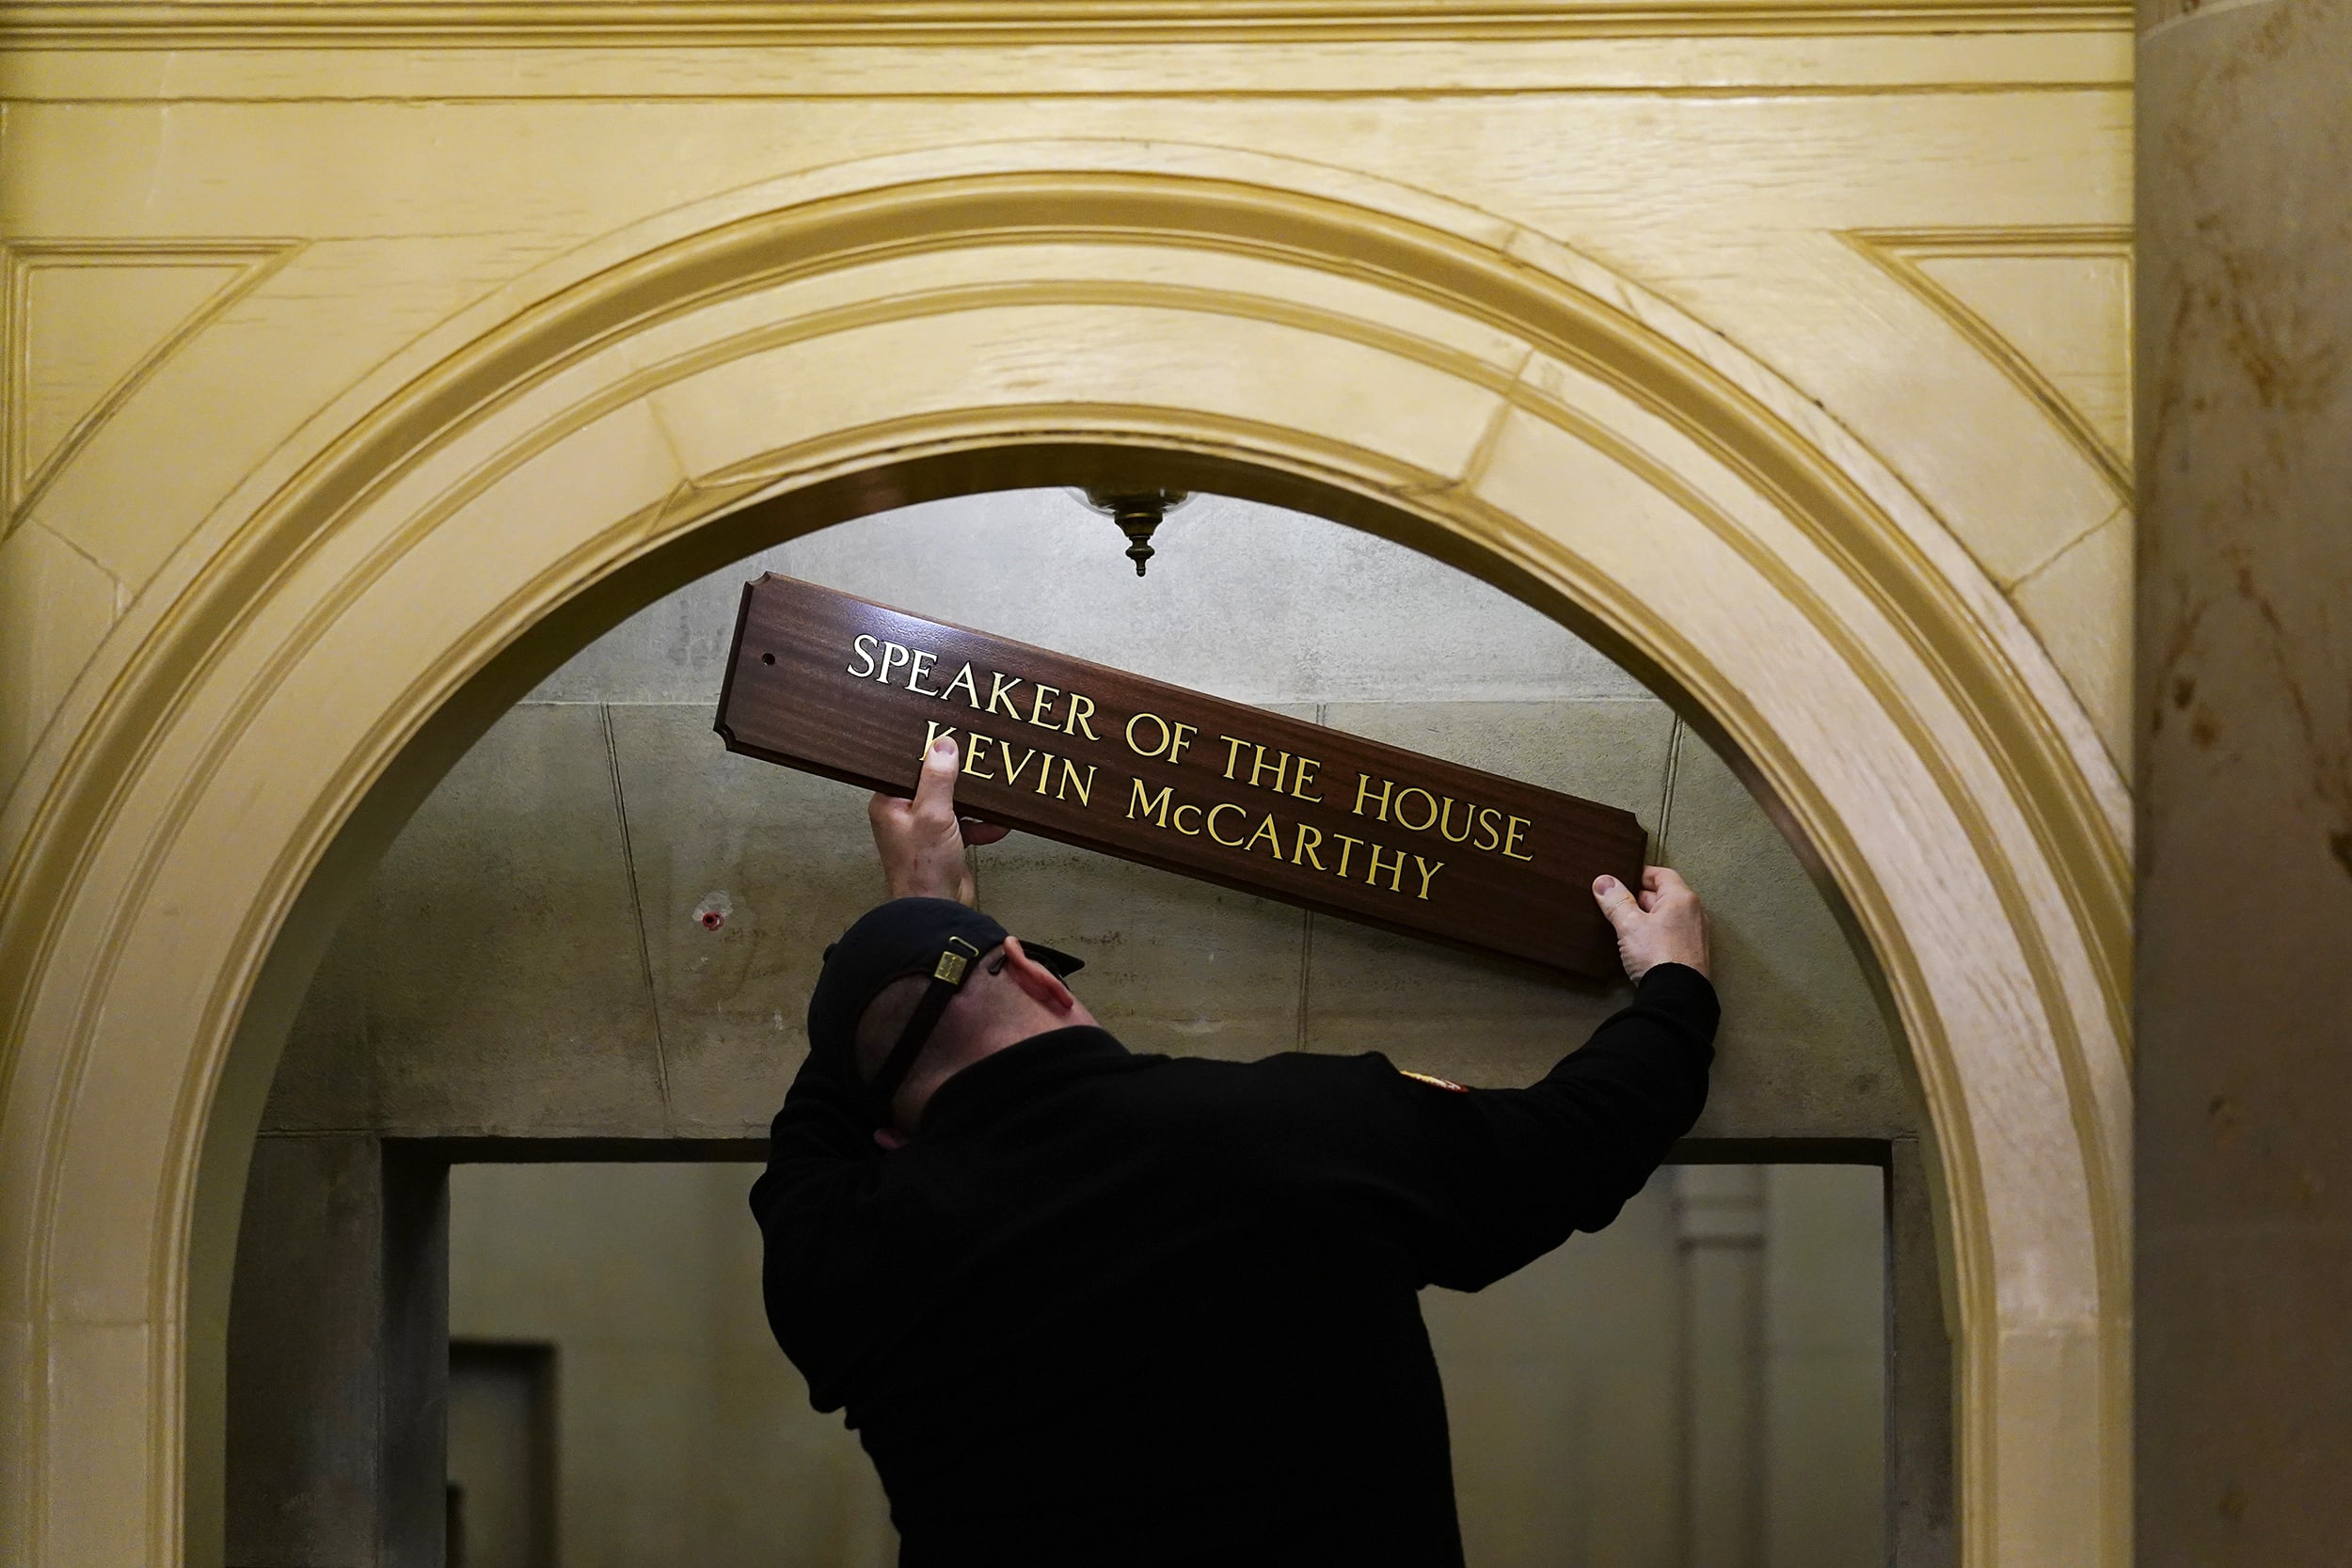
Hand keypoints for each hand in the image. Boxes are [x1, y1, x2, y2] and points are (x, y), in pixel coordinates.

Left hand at [868, 736, 1009, 903]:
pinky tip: (998, 824)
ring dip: (974, 803)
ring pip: (953, 803)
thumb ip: (938, 778)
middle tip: (976, 761)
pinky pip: (965, 824)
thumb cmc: (924, 869)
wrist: (939, 910)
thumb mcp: (933, 814)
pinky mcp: (944, 843)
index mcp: (889, 804)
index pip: (907, 767)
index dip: (928, 754)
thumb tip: (943, 746)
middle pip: (933, 783)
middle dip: (958, 778)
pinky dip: (981, 825)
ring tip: (992, 793)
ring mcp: (925, 829)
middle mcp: (904, 814)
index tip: (949, 740)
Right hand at [1592, 866, 1709, 982]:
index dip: (1640, 874)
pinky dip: (1658, 934)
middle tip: (1618, 904)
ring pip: (1668, 916)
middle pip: (1665, 895)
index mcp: (1681, 898)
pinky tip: (1642, 945)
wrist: (1677, 997)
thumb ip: (1616, 901)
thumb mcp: (1629, 925)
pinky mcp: (1693, 954)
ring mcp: (1696, 934)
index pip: (1661, 874)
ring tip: (1627, 926)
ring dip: (1649, 917)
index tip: (1623, 879)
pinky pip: (1673, 934)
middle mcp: (1694, 913)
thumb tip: (1603, 881)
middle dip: (1640, 898)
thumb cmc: (1657, 956)